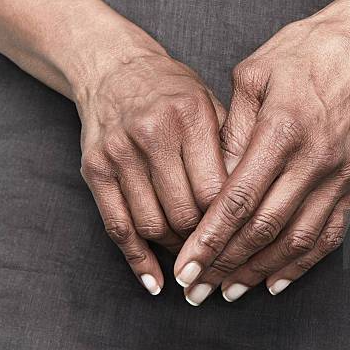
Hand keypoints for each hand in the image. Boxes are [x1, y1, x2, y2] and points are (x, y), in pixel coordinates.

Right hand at [79, 52, 226, 294]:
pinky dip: (138, 260)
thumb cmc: (173, 89)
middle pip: (186, 212)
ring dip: (177, 250)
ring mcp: (119, 154)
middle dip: (206, 240)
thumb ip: (232, 147)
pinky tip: (156, 281)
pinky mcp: (95, 170)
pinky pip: (117, 227)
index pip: (216, 190)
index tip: (243, 236)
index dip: (231, 222)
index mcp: (190, 115)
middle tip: (221, 250)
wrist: (113, 68)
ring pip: (153, 224)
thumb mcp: (211, 102)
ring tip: (194, 255)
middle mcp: (153, 134)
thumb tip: (255, 203)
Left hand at [174, 0, 349, 304]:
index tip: (185, 270)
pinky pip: (330, 234)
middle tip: (196, 291)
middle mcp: (316, 159)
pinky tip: (276, 281)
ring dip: (261, 271)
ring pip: (297, 240)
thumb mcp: (254, 75)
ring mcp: (341, 175)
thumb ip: (232, 132)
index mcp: (283, 130)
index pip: (239, 200)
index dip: (209, 240)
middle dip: (226, 265)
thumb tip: (215, 185)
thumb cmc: (304, 52)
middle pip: (265, 228)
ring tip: (230, 291)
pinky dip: (303, 264)